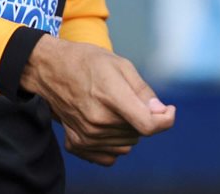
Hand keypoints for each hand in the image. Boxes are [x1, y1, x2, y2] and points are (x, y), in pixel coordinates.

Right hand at [20, 36, 175, 165]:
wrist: (50, 69)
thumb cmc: (88, 62)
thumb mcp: (120, 64)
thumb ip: (143, 91)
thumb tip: (161, 112)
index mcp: (110, 97)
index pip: (148, 125)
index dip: (165, 120)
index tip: (169, 110)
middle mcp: (97, 121)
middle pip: (139, 133)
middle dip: (141, 117)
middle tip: (125, 97)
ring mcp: (86, 136)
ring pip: (127, 145)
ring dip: (127, 130)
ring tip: (112, 108)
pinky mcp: (77, 144)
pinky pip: (110, 156)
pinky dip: (113, 143)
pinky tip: (105, 124)